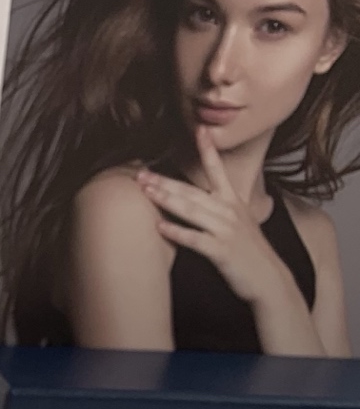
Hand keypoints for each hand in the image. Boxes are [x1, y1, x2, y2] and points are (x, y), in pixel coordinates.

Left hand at [136, 128, 293, 307]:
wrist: (268, 278)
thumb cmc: (248, 253)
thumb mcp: (237, 224)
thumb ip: (218, 211)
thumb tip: (197, 203)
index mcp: (232, 202)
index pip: (218, 170)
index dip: (208, 150)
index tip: (199, 129)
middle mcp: (229, 211)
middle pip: (192, 191)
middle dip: (165, 181)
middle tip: (141, 174)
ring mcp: (226, 230)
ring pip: (192, 210)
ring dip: (167, 200)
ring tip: (145, 192)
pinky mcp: (222, 250)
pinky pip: (195, 239)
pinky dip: (177, 232)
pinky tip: (159, 227)